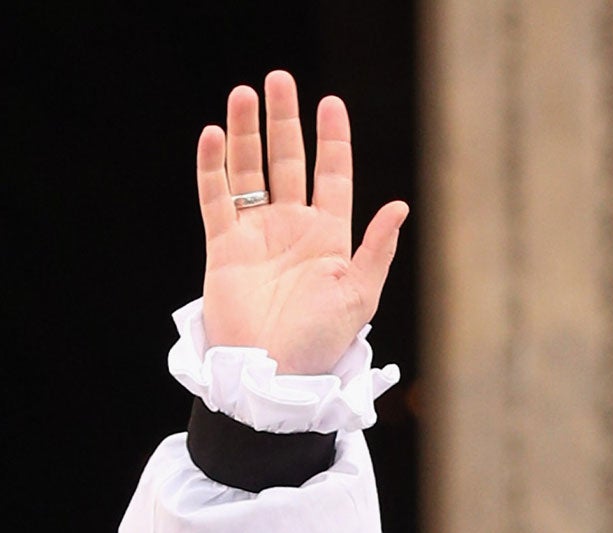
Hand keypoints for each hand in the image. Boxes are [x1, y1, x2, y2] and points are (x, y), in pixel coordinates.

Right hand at [195, 71, 408, 375]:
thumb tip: (399, 206)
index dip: (332, 139)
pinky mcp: (224, 248)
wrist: (272, 373)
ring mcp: (257, 236)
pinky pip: (216, 199)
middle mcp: (293, 229)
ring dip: (246, 133)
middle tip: (279, 80)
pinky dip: (213, 167)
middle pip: (288, 161)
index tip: (331, 103)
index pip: (333, 175)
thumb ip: (377, 249)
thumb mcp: (360, 295)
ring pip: (250, 171)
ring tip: (243, 94)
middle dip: (284, 120)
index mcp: (330, 237)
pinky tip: (213, 135)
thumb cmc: (321, 341)